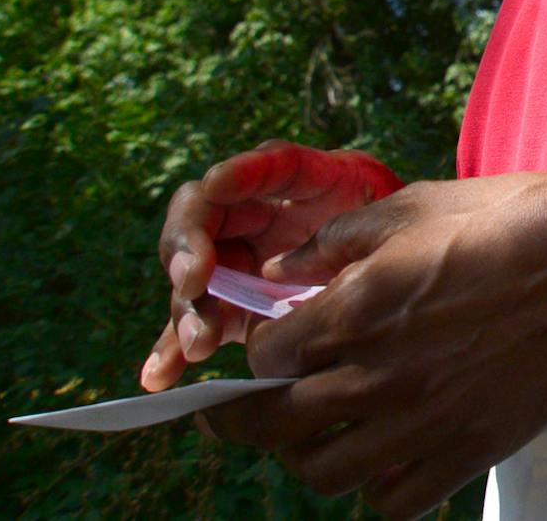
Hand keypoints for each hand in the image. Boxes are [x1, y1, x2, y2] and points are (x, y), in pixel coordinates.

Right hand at [142, 140, 402, 392]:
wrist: (385, 262)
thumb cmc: (378, 225)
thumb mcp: (371, 204)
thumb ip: (338, 214)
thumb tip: (297, 254)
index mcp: (281, 179)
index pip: (250, 170)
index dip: (233, 175)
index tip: (217, 185)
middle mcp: (242, 215)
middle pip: (196, 226)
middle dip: (190, 254)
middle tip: (195, 281)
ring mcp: (229, 260)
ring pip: (192, 281)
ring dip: (187, 311)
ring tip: (200, 342)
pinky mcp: (227, 304)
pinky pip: (195, 324)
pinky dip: (174, 351)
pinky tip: (161, 377)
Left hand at [200, 171, 546, 519]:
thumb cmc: (511, 216)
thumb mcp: (416, 205)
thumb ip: (338, 240)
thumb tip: (279, 272)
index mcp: (359, 307)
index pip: (263, 360)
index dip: (256, 357)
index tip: (268, 352)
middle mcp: (380, 372)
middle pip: (275, 426)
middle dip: (249, 418)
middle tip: (251, 410)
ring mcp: (425, 418)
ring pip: (324, 473)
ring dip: (312, 453)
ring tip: (325, 432)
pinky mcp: (471, 449)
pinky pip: (394, 500)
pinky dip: (379, 486)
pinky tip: (390, 453)